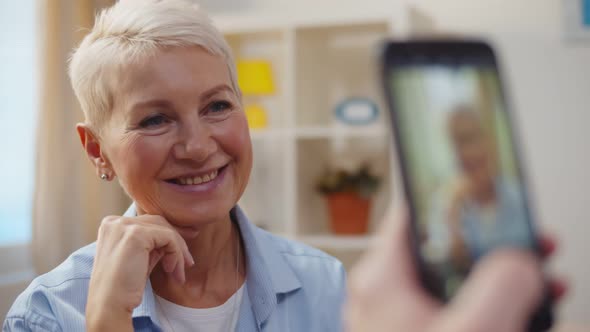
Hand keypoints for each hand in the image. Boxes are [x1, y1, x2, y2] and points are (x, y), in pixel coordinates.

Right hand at [85, 215, 196, 330]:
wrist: (109, 306)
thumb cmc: (123, 288)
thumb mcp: (139, 260)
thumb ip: (152, 246)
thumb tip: (174, 240)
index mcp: (111, 226)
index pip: (148, 223)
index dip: (169, 235)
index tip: (184, 249)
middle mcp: (115, 222)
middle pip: (158, 223)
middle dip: (178, 241)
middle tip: (189, 261)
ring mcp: (124, 227)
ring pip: (166, 230)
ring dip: (178, 252)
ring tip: (179, 274)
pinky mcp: (136, 235)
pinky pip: (168, 238)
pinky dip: (176, 255)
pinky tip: (172, 272)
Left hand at [344, 206, 562, 331]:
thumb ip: (503, 287)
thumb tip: (521, 260)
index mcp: (384, 279)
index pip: (411, 213)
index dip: (446, 190)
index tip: (479, 178)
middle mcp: (386, 293)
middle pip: (442, 246)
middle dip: (492, 241)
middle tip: (530, 237)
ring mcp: (401, 318)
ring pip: (454, 281)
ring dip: (500, 277)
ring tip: (545, 278)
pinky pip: (456, 311)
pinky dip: (490, 307)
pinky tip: (530, 313)